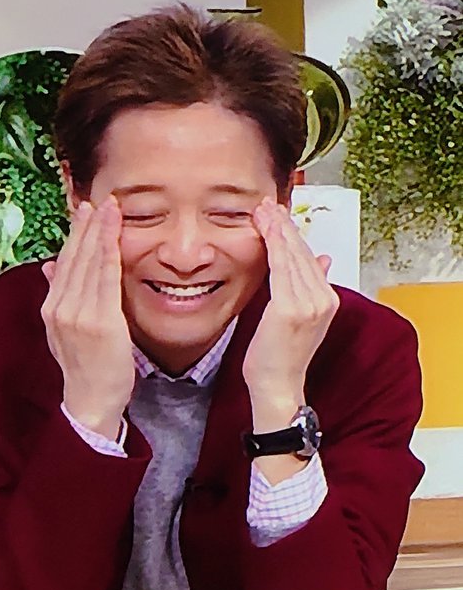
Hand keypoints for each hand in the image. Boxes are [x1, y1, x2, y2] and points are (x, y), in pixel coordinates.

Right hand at [40, 196, 134, 438]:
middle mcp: (61, 306)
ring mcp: (79, 313)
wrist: (90, 399)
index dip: (76, 234)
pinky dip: (110, 252)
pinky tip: (116, 233)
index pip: (65, 262)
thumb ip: (59, 296)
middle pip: (75, 257)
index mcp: (53, 307)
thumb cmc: (84, 366)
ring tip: (109, 207)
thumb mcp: (63, 330)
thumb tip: (50, 265)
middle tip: (97, 199)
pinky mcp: (101, 321)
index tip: (84, 211)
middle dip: (87, 226)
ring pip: (90, 263)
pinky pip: (106, 278)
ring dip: (100, 232)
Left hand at [242, 197, 339, 433]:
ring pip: (291, 256)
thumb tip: (322, 259)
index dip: (292, 234)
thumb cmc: (281, 357)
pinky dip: (273, 245)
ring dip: (277, 229)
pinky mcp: (290, 309)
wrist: (278, 386)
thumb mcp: (301, 318)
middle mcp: (323, 299)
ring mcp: (309, 304)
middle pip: (301, 253)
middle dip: (283, 225)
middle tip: (267, 203)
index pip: (309, 258)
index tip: (277, 214)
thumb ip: (311, 287)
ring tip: (262, 209)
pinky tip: (265, 229)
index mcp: (327, 300)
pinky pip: (281, 269)